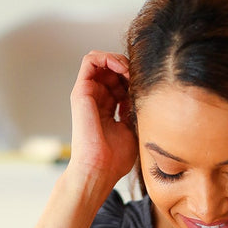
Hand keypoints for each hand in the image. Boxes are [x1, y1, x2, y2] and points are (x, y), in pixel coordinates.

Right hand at [67, 52, 138, 187]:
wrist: (99, 169)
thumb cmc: (115, 160)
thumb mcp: (133, 130)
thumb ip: (136, 111)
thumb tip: (146, 94)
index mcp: (107, 111)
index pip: (121, 84)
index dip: (135, 80)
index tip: (147, 88)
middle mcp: (96, 101)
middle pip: (113, 71)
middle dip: (129, 69)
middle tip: (140, 78)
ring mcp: (88, 95)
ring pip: (102, 62)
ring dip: (120, 61)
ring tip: (131, 72)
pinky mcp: (81, 91)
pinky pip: (91, 60)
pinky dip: (107, 58)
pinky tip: (121, 68)